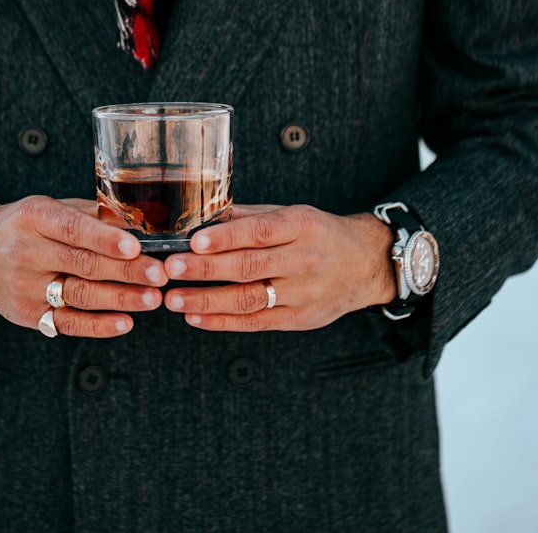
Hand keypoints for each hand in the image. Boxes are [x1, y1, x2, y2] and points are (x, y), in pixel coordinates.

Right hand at [0, 196, 168, 336]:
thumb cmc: (23, 226)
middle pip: (82, 264)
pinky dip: (98, 326)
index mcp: (35, 218)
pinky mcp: (29, 315)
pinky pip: (67, 324)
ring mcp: (26, 287)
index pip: (72, 229)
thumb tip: (138, 221)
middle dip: (126, 271)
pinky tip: (125, 322)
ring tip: (153, 298)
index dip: (105, 239)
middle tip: (160, 274)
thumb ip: (91, 214)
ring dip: (120, 299)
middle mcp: (28, 253)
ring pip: (79, 296)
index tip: (136, 246)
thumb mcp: (50, 207)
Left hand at [162, 205, 396, 331]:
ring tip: (175, 299)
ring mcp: (303, 293)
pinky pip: (255, 322)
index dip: (226, 237)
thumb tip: (203, 216)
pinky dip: (222, 322)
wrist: (366, 264)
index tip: (194, 241)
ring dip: (207, 301)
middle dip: (205, 269)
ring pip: (249, 299)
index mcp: (302, 226)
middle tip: (171, 269)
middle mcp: (304, 260)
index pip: (260, 232)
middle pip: (249, 266)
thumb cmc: (320, 235)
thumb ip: (249, 216)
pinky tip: (195, 317)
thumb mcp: (292, 214)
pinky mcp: (299, 319)